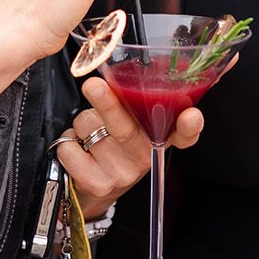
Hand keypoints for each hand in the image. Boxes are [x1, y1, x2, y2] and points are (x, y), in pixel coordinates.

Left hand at [55, 76, 202, 215]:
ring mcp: (120, 173)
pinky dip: (67, 139)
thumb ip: (136, 100)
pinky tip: (78, 147)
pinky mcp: (95, 183)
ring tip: (90, 131)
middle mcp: (142, 157)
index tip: (192, 115)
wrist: (92, 190)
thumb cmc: (113, 145)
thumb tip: (129, 68)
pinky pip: (69, 147)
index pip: (183, 135)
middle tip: (94, 86)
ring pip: (88, 128)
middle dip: (108, 104)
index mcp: (157, 138)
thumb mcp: (133, 124)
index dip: (190, 126)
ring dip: (81, 121)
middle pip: (126, 128)